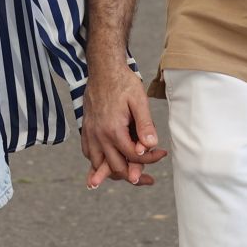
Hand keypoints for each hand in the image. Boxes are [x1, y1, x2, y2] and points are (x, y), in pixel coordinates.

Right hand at [80, 55, 165, 188]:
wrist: (103, 69)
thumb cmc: (123, 83)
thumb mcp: (139, 101)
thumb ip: (145, 125)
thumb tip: (151, 146)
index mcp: (113, 129)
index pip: (133, 156)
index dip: (149, 159)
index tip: (161, 153)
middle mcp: (98, 135)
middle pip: (116, 168)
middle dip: (133, 174)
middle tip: (148, 178)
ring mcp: (90, 134)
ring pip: (99, 165)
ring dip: (114, 172)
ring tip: (131, 175)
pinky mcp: (85, 130)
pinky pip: (89, 154)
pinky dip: (99, 162)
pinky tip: (110, 161)